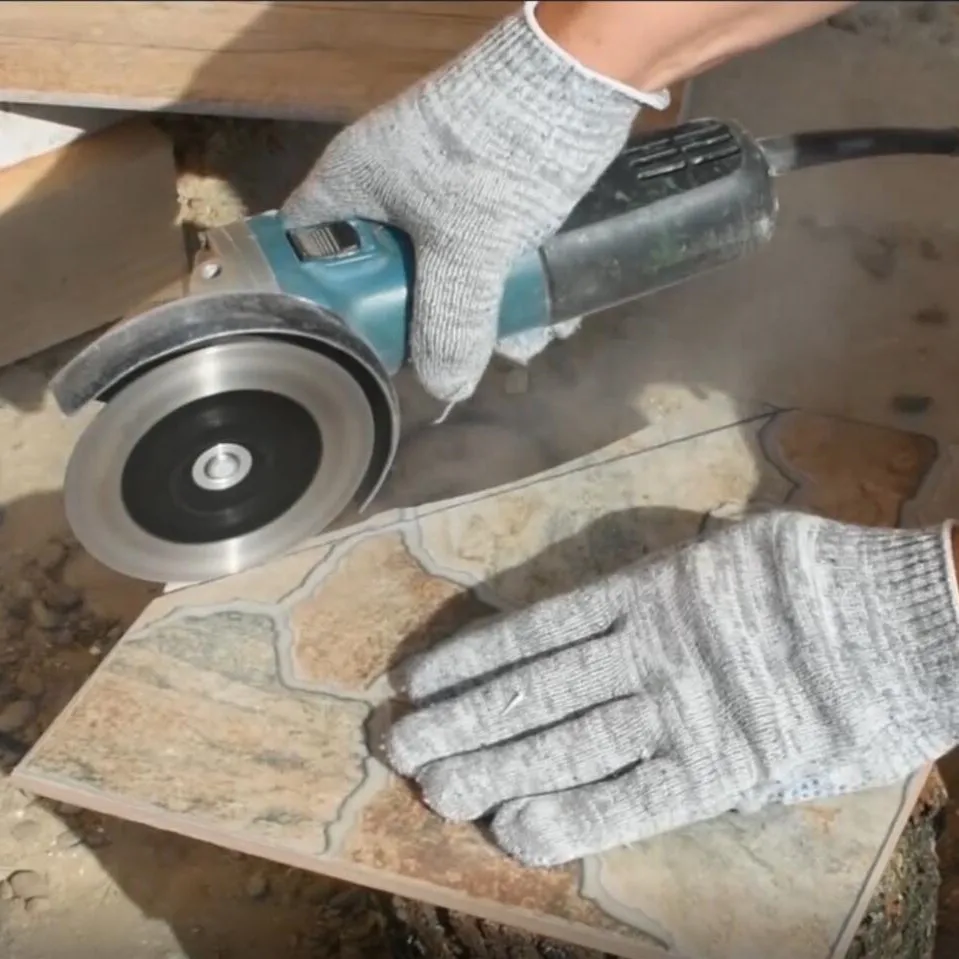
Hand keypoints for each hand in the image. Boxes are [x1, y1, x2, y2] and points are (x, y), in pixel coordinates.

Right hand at [281, 8, 644, 403]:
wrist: (580, 77)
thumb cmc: (495, 157)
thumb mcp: (467, 251)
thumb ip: (450, 322)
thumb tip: (445, 388)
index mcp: (354, 182)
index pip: (308, 245)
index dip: (323, 297)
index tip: (351, 342)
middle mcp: (390, 184)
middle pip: (387, 271)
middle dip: (426, 320)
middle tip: (450, 358)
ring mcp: (441, 187)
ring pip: (446, 266)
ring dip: (483, 310)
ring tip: (522, 343)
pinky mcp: (488, 190)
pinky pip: (486, 250)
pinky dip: (511, 285)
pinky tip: (547, 318)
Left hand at [384, 510, 958, 865]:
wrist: (909, 622)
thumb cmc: (819, 582)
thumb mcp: (731, 552)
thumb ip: (666, 587)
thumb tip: (611, 615)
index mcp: (650, 593)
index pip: (536, 631)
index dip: (473, 658)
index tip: (416, 682)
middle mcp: (649, 652)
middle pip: (534, 692)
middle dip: (463, 720)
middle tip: (396, 745)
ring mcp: (681, 709)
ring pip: (567, 741)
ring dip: (495, 766)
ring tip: (429, 786)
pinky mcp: (721, 764)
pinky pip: (636, 794)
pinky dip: (575, 813)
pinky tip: (515, 830)